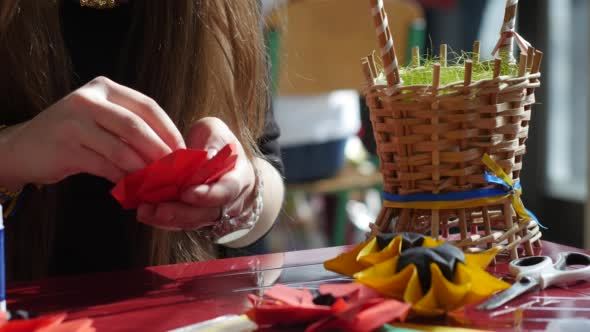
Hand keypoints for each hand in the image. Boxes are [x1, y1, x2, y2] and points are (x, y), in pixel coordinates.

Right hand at [0, 76, 184, 188]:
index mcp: (105, 88)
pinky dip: (123, 179)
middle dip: (160, 151)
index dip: (169, 130)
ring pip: (121, 149)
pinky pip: (104, 166)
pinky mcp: (65, 147)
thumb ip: (131, 128)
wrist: (24, 148)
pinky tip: (133, 188)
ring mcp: (74, 122)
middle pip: (136, 126)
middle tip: (174, 171)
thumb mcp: (102, 120)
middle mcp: (89, 99)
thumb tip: (172, 151)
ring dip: (143, 169)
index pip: (147, 106)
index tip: (183, 151)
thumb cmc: (73, 135)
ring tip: (157, 183)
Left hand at [136, 117, 256, 230]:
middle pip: (208, 214)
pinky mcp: (196, 219)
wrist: (222, 163)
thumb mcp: (217, 132)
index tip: (187, 192)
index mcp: (239, 178)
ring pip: (193, 223)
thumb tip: (205, 156)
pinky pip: (181, 225)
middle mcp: (230, 202)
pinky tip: (146, 213)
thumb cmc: (218, 144)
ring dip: (168, 220)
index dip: (208, 195)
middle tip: (158, 208)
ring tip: (145, 211)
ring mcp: (213, 213)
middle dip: (182, 213)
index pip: (228, 191)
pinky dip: (163, 221)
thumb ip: (213, 140)